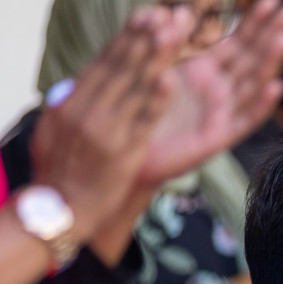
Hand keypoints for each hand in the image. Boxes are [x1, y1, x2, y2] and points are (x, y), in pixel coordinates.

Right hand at [30, 6, 187, 239]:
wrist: (58, 212)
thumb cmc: (59, 172)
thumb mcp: (56, 132)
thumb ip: (70, 106)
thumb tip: (77, 86)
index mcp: (71, 103)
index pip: (104, 63)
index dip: (127, 38)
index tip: (147, 16)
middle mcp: (86, 111)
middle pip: (120, 68)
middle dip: (145, 39)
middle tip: (169, 14)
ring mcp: (103, 131)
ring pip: (133, 88)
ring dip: (155, 58)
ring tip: (174, 33)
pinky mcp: (121, 154)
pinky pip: (141, 122)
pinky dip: (155, 100)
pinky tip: (170, 79)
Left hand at [138, 0, 282, 186]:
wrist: (131, 156)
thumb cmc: (143, 113)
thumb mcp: (153, 71)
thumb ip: (169, 44)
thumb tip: (177, 10)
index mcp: (206, 72)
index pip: (238, 42)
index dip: (256, 21)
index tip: (273, 0)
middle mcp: (221, 91)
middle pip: (253, 57)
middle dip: (274, 31)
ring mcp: (223, 114)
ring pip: (252, 83)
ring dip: (270, 60)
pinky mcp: (219, 138)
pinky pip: (244, 120)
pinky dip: (260, 104)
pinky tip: (275, 87)